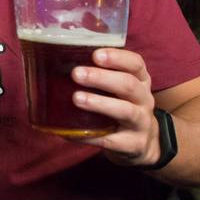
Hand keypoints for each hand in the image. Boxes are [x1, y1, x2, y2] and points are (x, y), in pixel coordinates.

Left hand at [67, 48, 160, 166]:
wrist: (142, 143)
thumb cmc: (121, 106)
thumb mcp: (118, 89)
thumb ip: (99, 76)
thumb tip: (56, 63)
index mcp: (140, 81)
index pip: (136, 64)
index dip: (118, 58)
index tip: (96, 54)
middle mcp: (144, 100)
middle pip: (128, 85)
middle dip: (102, 78)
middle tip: (77, 74)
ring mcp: (141, 123)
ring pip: (125, 110)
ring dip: (100, 103)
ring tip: (77, 98)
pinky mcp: (133, 144)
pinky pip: (110, 140)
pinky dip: (89, 136)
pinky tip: (70, 132)